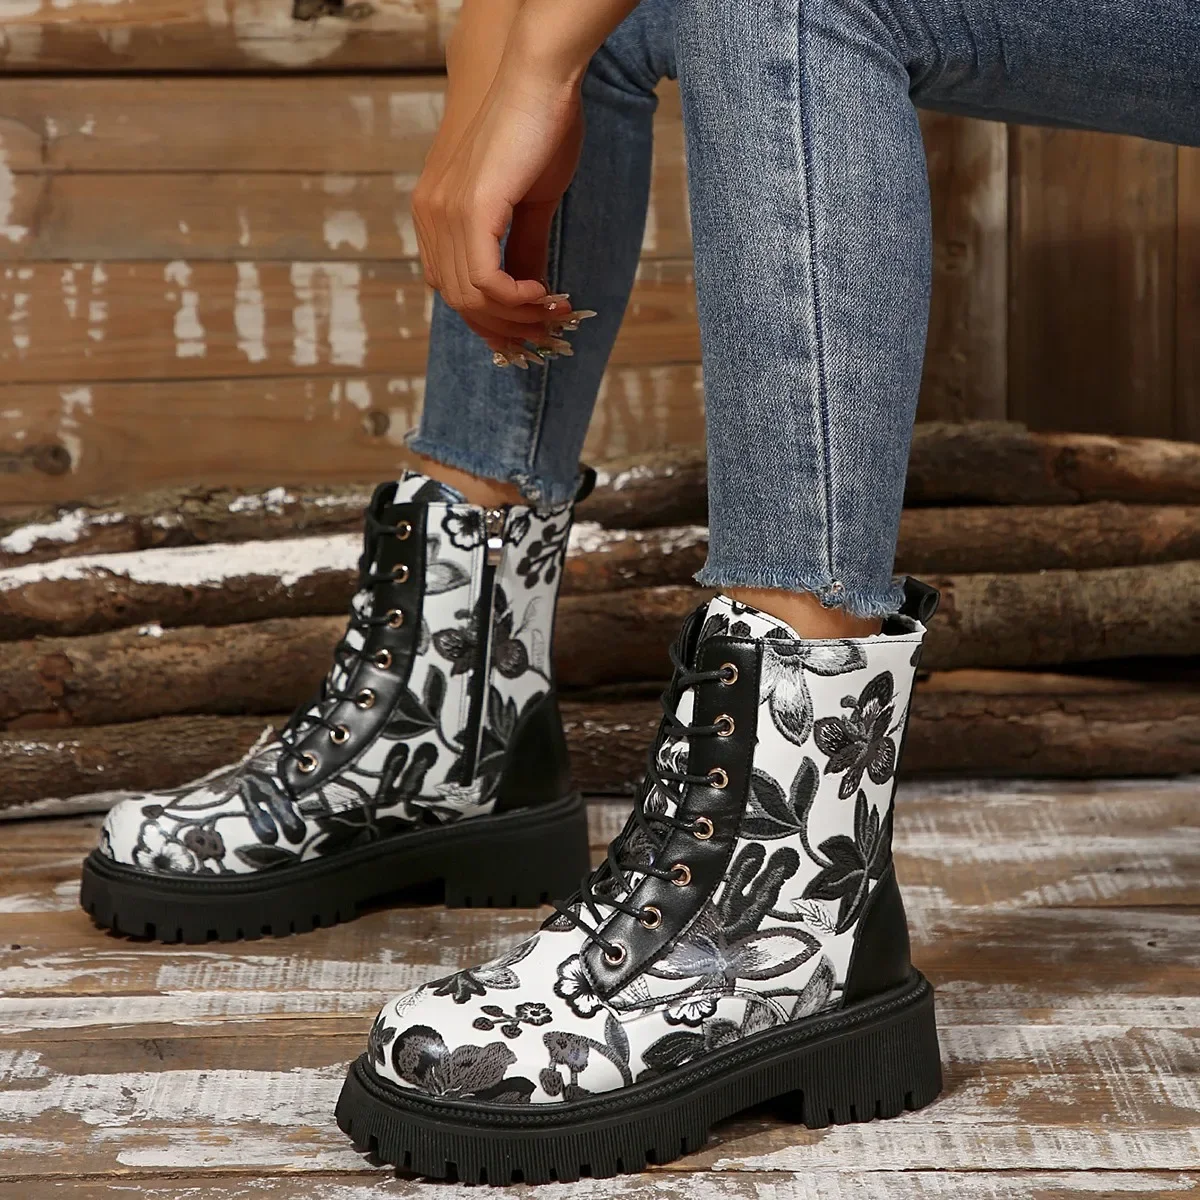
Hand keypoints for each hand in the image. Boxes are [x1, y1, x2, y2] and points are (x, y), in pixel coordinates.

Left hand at [413, 64, 584, 353]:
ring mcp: (444, 214)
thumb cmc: (538, 129)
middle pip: (459, 302)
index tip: (527, 328)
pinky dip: (515, 299)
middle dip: (506, 326)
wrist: (539, 79)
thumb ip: (523, 248)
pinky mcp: (469, 211)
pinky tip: (542, 295)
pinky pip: (484, 282)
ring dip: (517, 316)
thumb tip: (531, 290)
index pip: (450, 287)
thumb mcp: (530, 202)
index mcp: (435, 213)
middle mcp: (430, 215)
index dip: (488, 318)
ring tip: (552, 312)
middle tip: (547, 329)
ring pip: (471, 298)